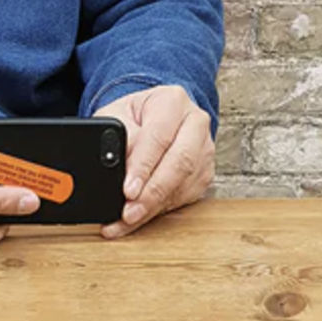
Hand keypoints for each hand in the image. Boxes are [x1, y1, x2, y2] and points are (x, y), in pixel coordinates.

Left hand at [94, 85, 213, 238]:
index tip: (128, 189)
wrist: (152, 117)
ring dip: (154, 207)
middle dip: (152, 193)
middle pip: (180, 163)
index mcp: (173, 101)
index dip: (143, 166)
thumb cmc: (133, 116)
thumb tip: (117, 165)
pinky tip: (140, 217)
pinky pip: (185, 197)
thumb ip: (116, 135)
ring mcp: (204, 149)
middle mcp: (195, 123)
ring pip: (183, 184)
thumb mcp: (116, 115)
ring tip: (127, 219)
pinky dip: (160, 211)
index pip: (159, 136)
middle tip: (129, 212)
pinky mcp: (205, 173)